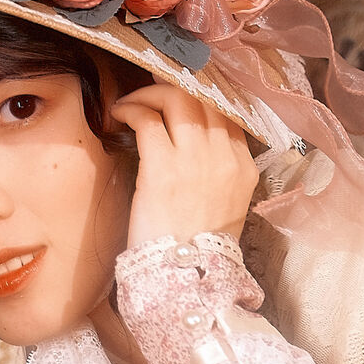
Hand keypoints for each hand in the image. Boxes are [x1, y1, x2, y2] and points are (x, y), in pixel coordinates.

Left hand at [111, 83, 258, 249]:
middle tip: (152, 88)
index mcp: (243, 167)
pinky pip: (148, 119)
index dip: (201, 98)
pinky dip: (131, 109)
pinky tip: (120, 114)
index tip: (180, 97)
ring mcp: (195, 159)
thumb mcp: (227, 208)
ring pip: (177, 98)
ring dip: (150, 93)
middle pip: (204, 97)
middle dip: (174, 86)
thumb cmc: (199, 249)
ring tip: (132, 102)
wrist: (186, 277)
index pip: (227, 114)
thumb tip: (198, 150)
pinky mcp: (163, 167)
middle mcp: (224, 156)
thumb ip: (221, 174)